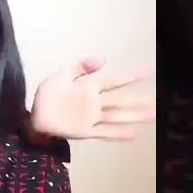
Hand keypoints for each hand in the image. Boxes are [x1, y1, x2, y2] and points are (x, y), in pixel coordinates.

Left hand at [30, 58, 154, 141]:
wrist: (34, 117)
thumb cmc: (47, 95)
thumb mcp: (61, 75)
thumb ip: (81, 67)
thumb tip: (103, 58)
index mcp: (90, 87)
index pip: (115, 80)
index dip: (132, 76)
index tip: (149, 71)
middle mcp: (95, 102)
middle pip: (121, 100)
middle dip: (139, 99)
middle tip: (158, 99)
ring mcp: (92, 117)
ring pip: (118, 116)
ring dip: (134, 116)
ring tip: (153, 116)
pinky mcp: (85, 130)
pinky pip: (105, 132)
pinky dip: (118, 133)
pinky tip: (133, 134)